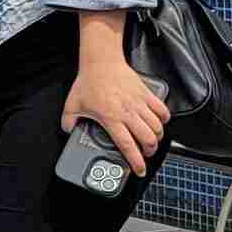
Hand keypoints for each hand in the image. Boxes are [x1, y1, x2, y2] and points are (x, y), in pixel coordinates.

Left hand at [62, 51, 168, 181]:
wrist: (101, 62)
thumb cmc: (89, 82)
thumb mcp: (72, 104)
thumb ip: (68, 121)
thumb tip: (67, 130)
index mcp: (111, 119)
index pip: (127, 146)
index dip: (136, 161)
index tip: (139, 170)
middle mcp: (128, 113)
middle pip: (148, 139)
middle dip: (150, 151)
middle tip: (146, 154)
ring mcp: (139, 103)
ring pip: (157, 126)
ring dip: (157, 137)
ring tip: (152, 140)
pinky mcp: (146, 93)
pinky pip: (162, 109)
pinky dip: (164, 118)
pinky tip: (160, 122)